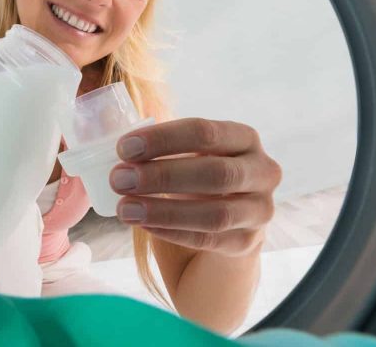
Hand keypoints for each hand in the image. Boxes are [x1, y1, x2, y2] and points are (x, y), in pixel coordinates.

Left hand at [110, 118, 280, 255]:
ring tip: (125, 208)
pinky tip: (143, 225)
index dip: (163, 139)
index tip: (123, 148)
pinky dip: (173, 232)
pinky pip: (210, 239)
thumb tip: (112, 147)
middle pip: (215, 173)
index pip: (205, 132)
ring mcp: (261, 210)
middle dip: (161, 175)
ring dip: (164, 210)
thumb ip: (158, 147)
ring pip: (216, 213)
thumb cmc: (195, 178)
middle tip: (119, 178)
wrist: (225, 224)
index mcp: (244, 138)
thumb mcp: (186, 155)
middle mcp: (263, 171)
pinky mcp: (248, 242)